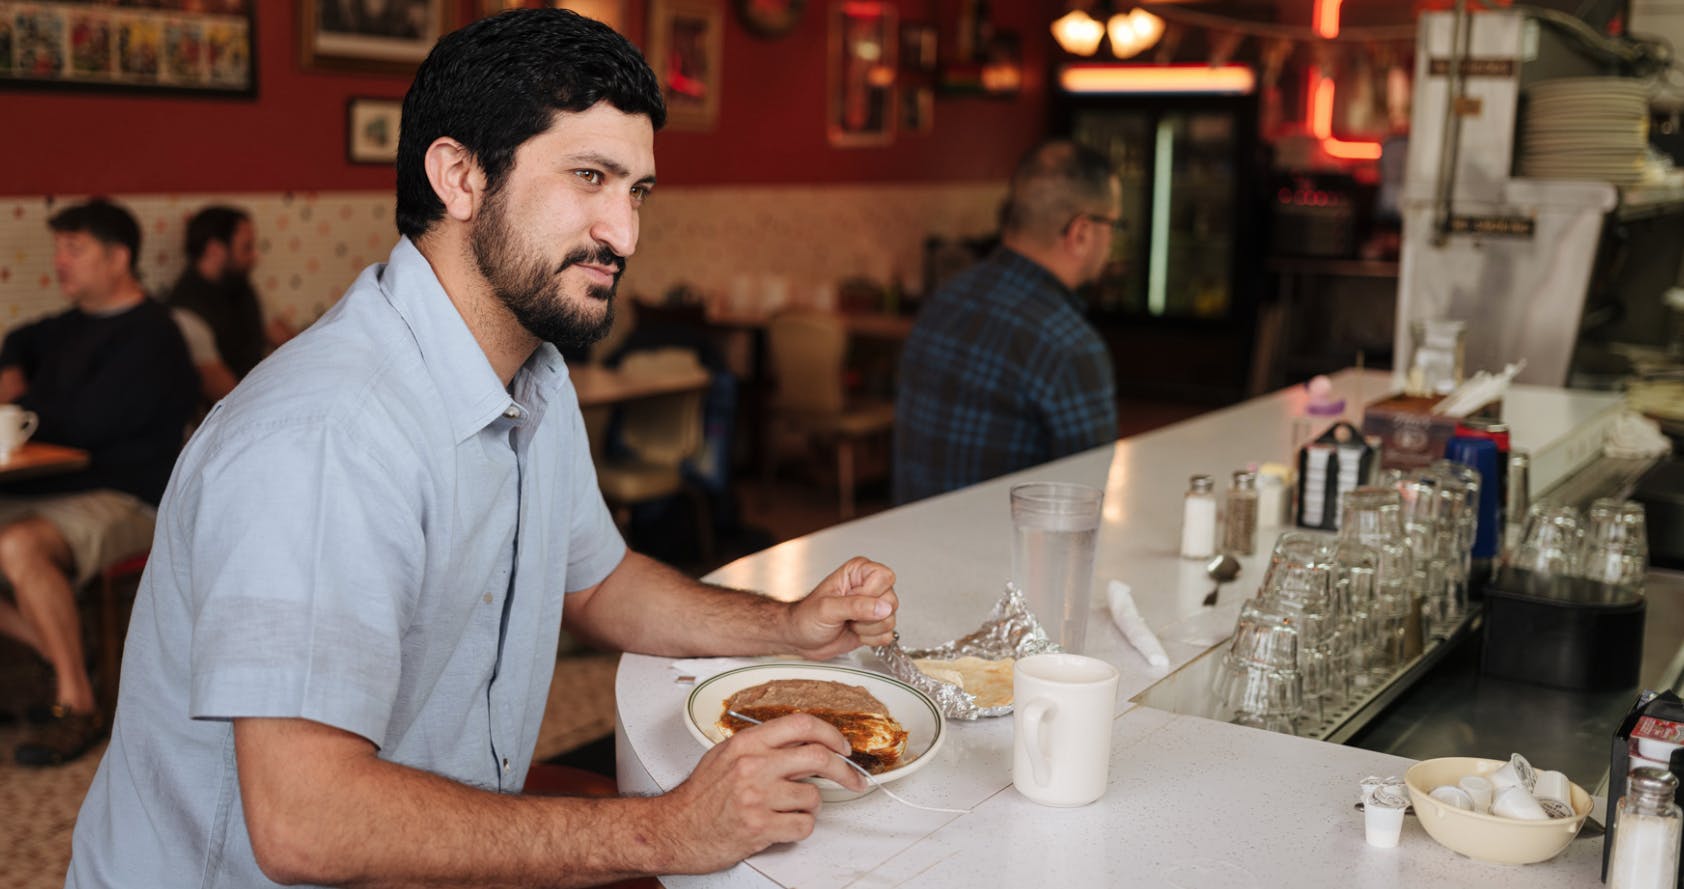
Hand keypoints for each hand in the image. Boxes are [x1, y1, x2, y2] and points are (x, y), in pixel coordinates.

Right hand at [659, 714, 864, 872]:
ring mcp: (757, 797)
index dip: (831, 733)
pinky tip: (782, 824)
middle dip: (845, 770)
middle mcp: (753, 766)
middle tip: (853, 778)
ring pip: (813, 797)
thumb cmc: (700, 797)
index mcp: (747, 744)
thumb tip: (803, 743)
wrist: (674, 830)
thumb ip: (762, 746)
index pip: (801, 724)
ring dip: (810, 806)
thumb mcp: (726, 756)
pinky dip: (800, 827)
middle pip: (819, 757)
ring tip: (788, 808)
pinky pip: (803, 825)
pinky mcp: (760, 826)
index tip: (843, 746)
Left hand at [785, 556, 897, 659]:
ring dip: (867, 629)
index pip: (884, 577)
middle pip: (891, 601)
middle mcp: (869, 587)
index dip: (870, 593)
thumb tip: (883, 607)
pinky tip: (855, 632)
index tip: (852, 600)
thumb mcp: (827, 608)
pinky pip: (887, 635)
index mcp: (858, 572)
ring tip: (849, 623)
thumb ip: (856, 606)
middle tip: (848, 615)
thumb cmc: (806, 617)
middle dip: (868, 615)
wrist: (801, 638)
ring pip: (890, 620)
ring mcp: (873, 608)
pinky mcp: (875, 626)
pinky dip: (870, 639)